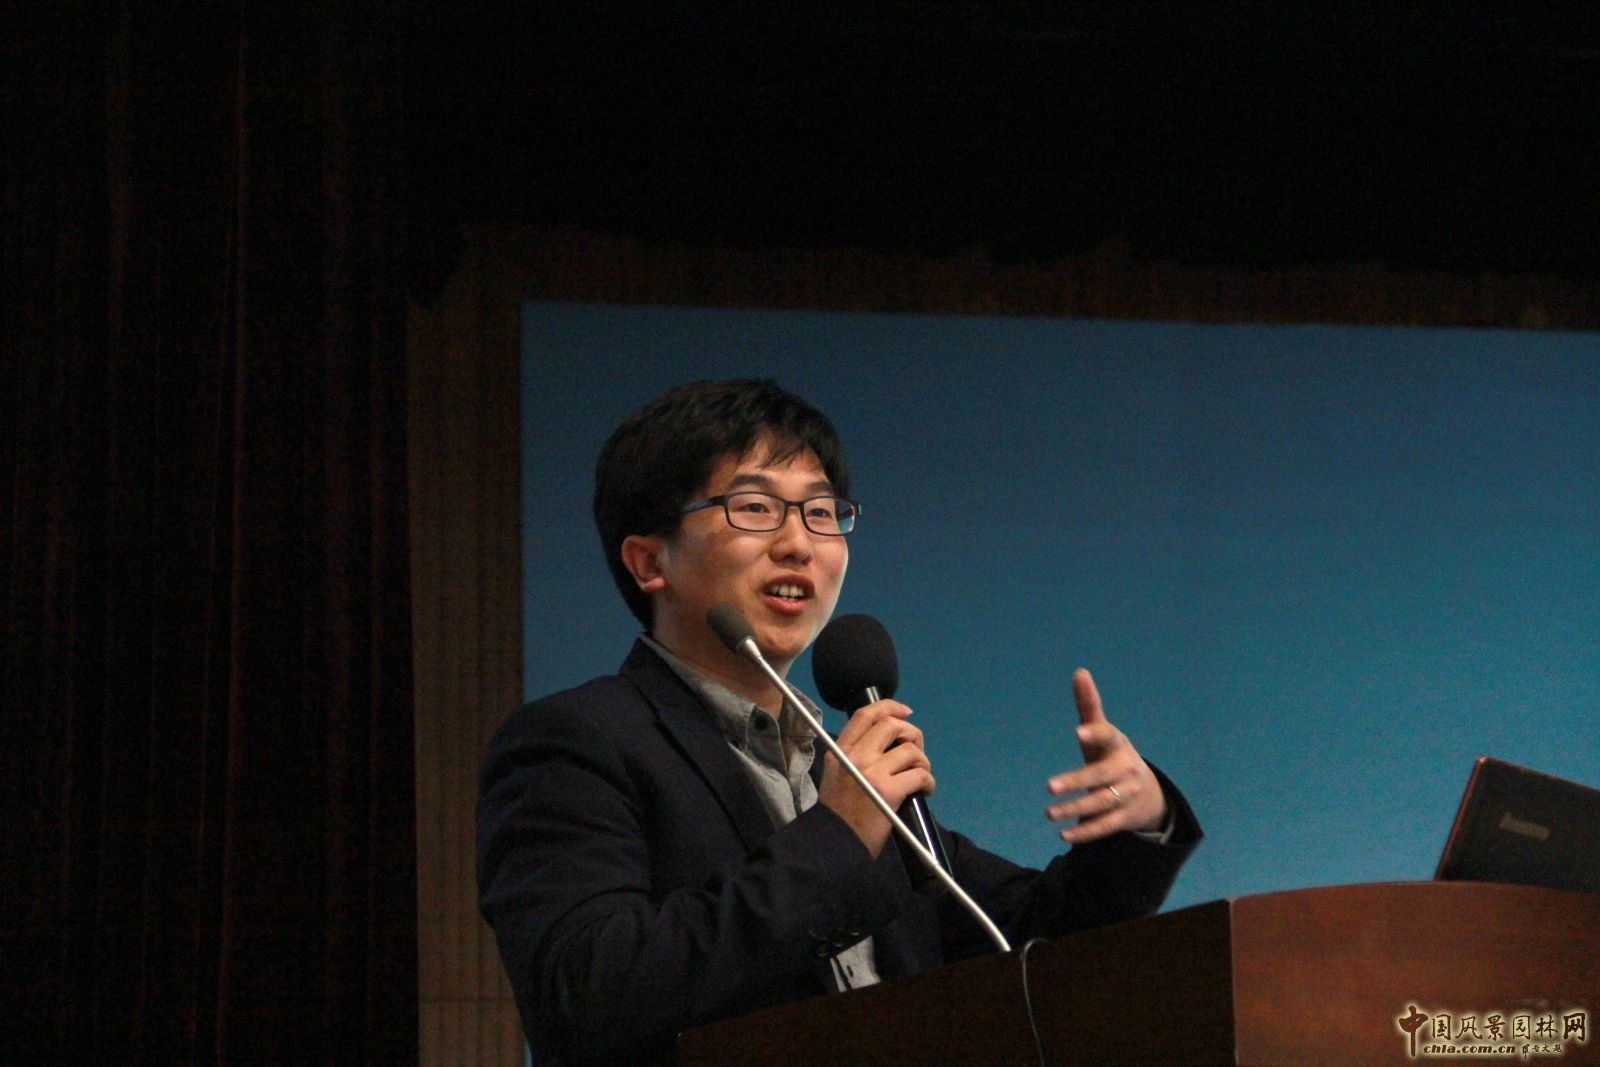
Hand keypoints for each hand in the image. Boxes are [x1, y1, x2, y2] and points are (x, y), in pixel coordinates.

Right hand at [818, 699, 934, 856]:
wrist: (835, 843)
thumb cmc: (839, 811)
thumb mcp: (837, 774)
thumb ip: (856, 755)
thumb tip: (891, 743)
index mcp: (840, 750)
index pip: (865, 715)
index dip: (890, 706)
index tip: (906, 711)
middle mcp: (856, 755)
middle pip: (892, 725)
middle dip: (913, 734)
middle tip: (916, 752)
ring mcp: (872, 772)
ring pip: (911, 750)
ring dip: (923, 762)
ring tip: (921, 777)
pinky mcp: (889, 790)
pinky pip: (920, 774)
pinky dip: (928, 782)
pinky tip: (924, 791)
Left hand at [1044, 668, 1166, 844]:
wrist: (1147, 791)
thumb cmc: (1112, 754)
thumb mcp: (1103, 732)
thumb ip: (1089, 706)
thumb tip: (1079, 671)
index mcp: (1117, 744)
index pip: (1107, 736)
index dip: (1094, 734)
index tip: (1077, 732)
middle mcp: (1125, 769)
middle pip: (1100, 777)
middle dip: (1076, 781)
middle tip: (1049, 786)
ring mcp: (1127, 795)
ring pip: (1100, 804)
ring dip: (1075, 809)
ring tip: (1049, 813)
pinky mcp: (1125, 817)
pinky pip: (1105, 826)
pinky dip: (1085, 832)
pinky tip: (1064, 834)